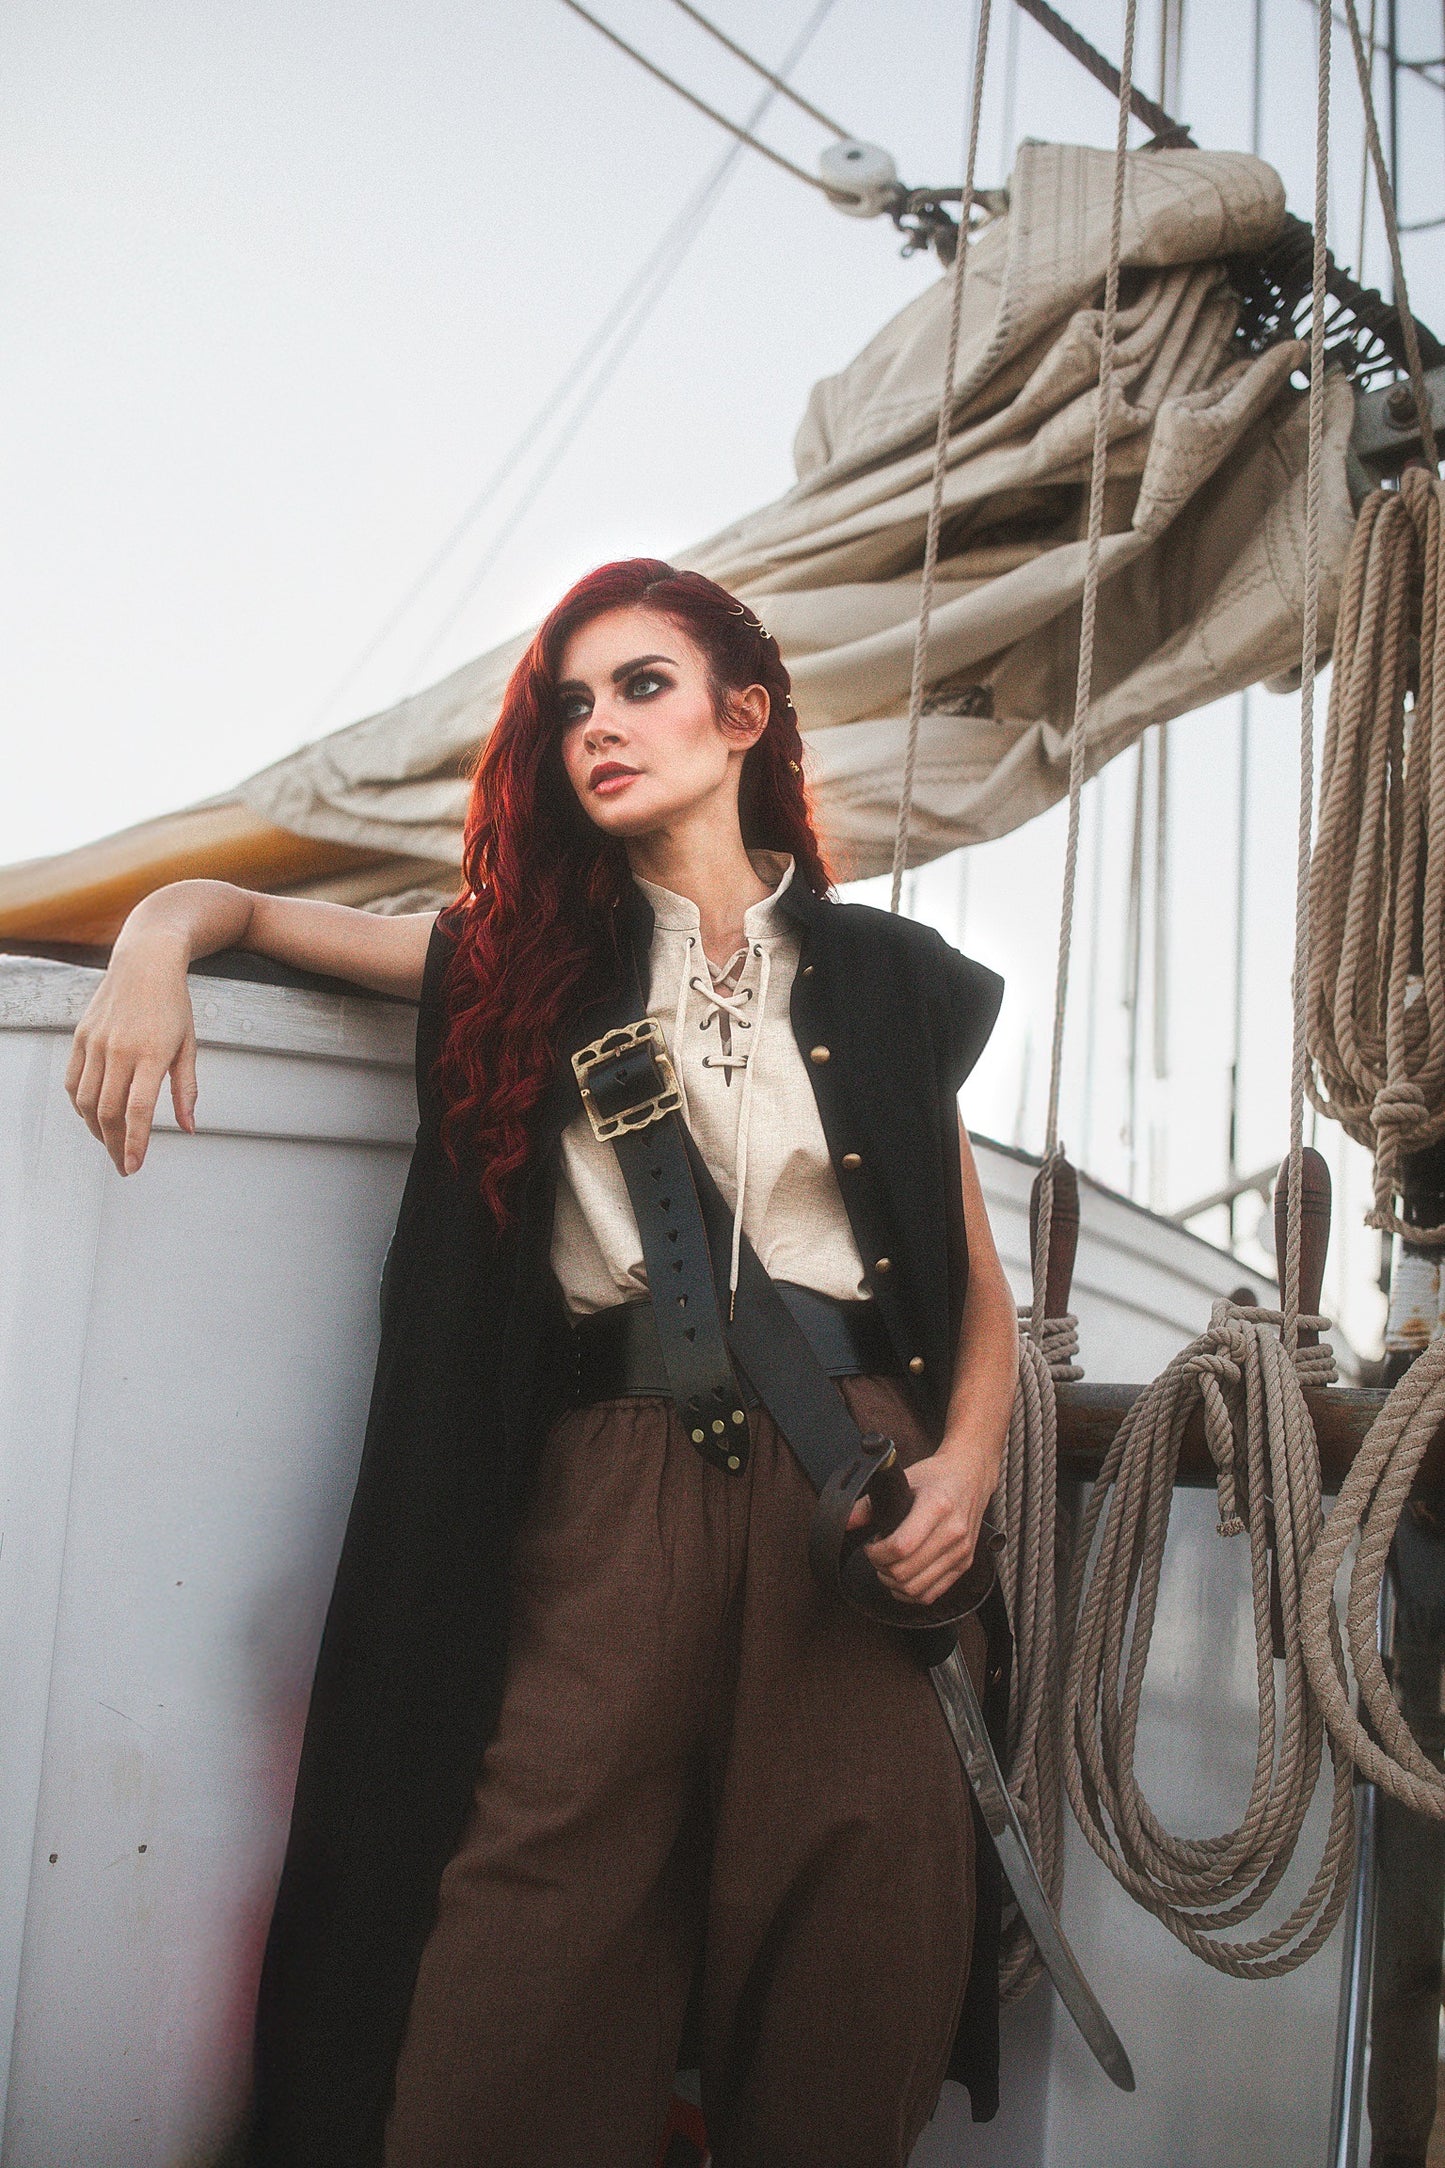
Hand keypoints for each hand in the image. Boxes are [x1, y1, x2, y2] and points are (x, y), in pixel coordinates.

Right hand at [65, 934, 197, 1174]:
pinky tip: (93, 1116)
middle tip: (124, 1165)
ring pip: (85, 1101)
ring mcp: (96, 1043)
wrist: (146, 961)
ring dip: (96, 1130)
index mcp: (152, 1054)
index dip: (136, 1142)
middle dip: (115, 1145)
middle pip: (108, 1111)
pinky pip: (72, 1081)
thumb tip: (188, 1127)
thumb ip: (186, 1089)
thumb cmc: (173, 1005)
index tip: (134, 1166)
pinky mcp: (81, 1037)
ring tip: (112, 1144)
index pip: (139, 1110)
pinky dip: (80, 1105)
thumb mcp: (188, 1045)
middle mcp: (119, 1050)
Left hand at [845, 1439, 997, 1606]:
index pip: (901, 1546)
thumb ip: (871, 1503)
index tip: (871, 1544)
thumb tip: (846, 1520)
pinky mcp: (964, 1564)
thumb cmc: (937, 1477)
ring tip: (887, 1565)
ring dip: (893, 1583)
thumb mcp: (903, 1479)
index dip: (876, 1553)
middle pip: (906, 1572)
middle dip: (881, 1568)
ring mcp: (961, 1551)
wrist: (971, 1476)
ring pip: (917, 1588)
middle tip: (876, 1555)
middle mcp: (953, 1532)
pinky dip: (911, 1593)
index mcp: (937, 1506)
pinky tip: (901, 1579)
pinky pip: (932, 1594)